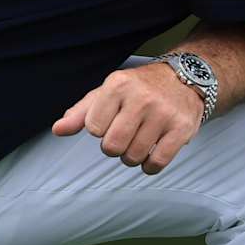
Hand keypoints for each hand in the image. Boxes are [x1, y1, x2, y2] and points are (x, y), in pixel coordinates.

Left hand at [52, 62, 202, 174]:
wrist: (185, 78)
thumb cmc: (140, 88)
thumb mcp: (107, 93)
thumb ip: (81, 113)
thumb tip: (58, 130)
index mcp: (118, 85)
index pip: (93, 127)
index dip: (100, 129)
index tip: (111, 121)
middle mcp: (141, 97)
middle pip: (112, 146)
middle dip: (115, 147)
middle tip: (124, 136)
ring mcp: (164, 113)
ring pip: (134, 156)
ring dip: (132, 157)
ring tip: (139, 142)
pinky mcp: (182, 128)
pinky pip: (157, 162)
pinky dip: (150, 166)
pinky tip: (151, 156)